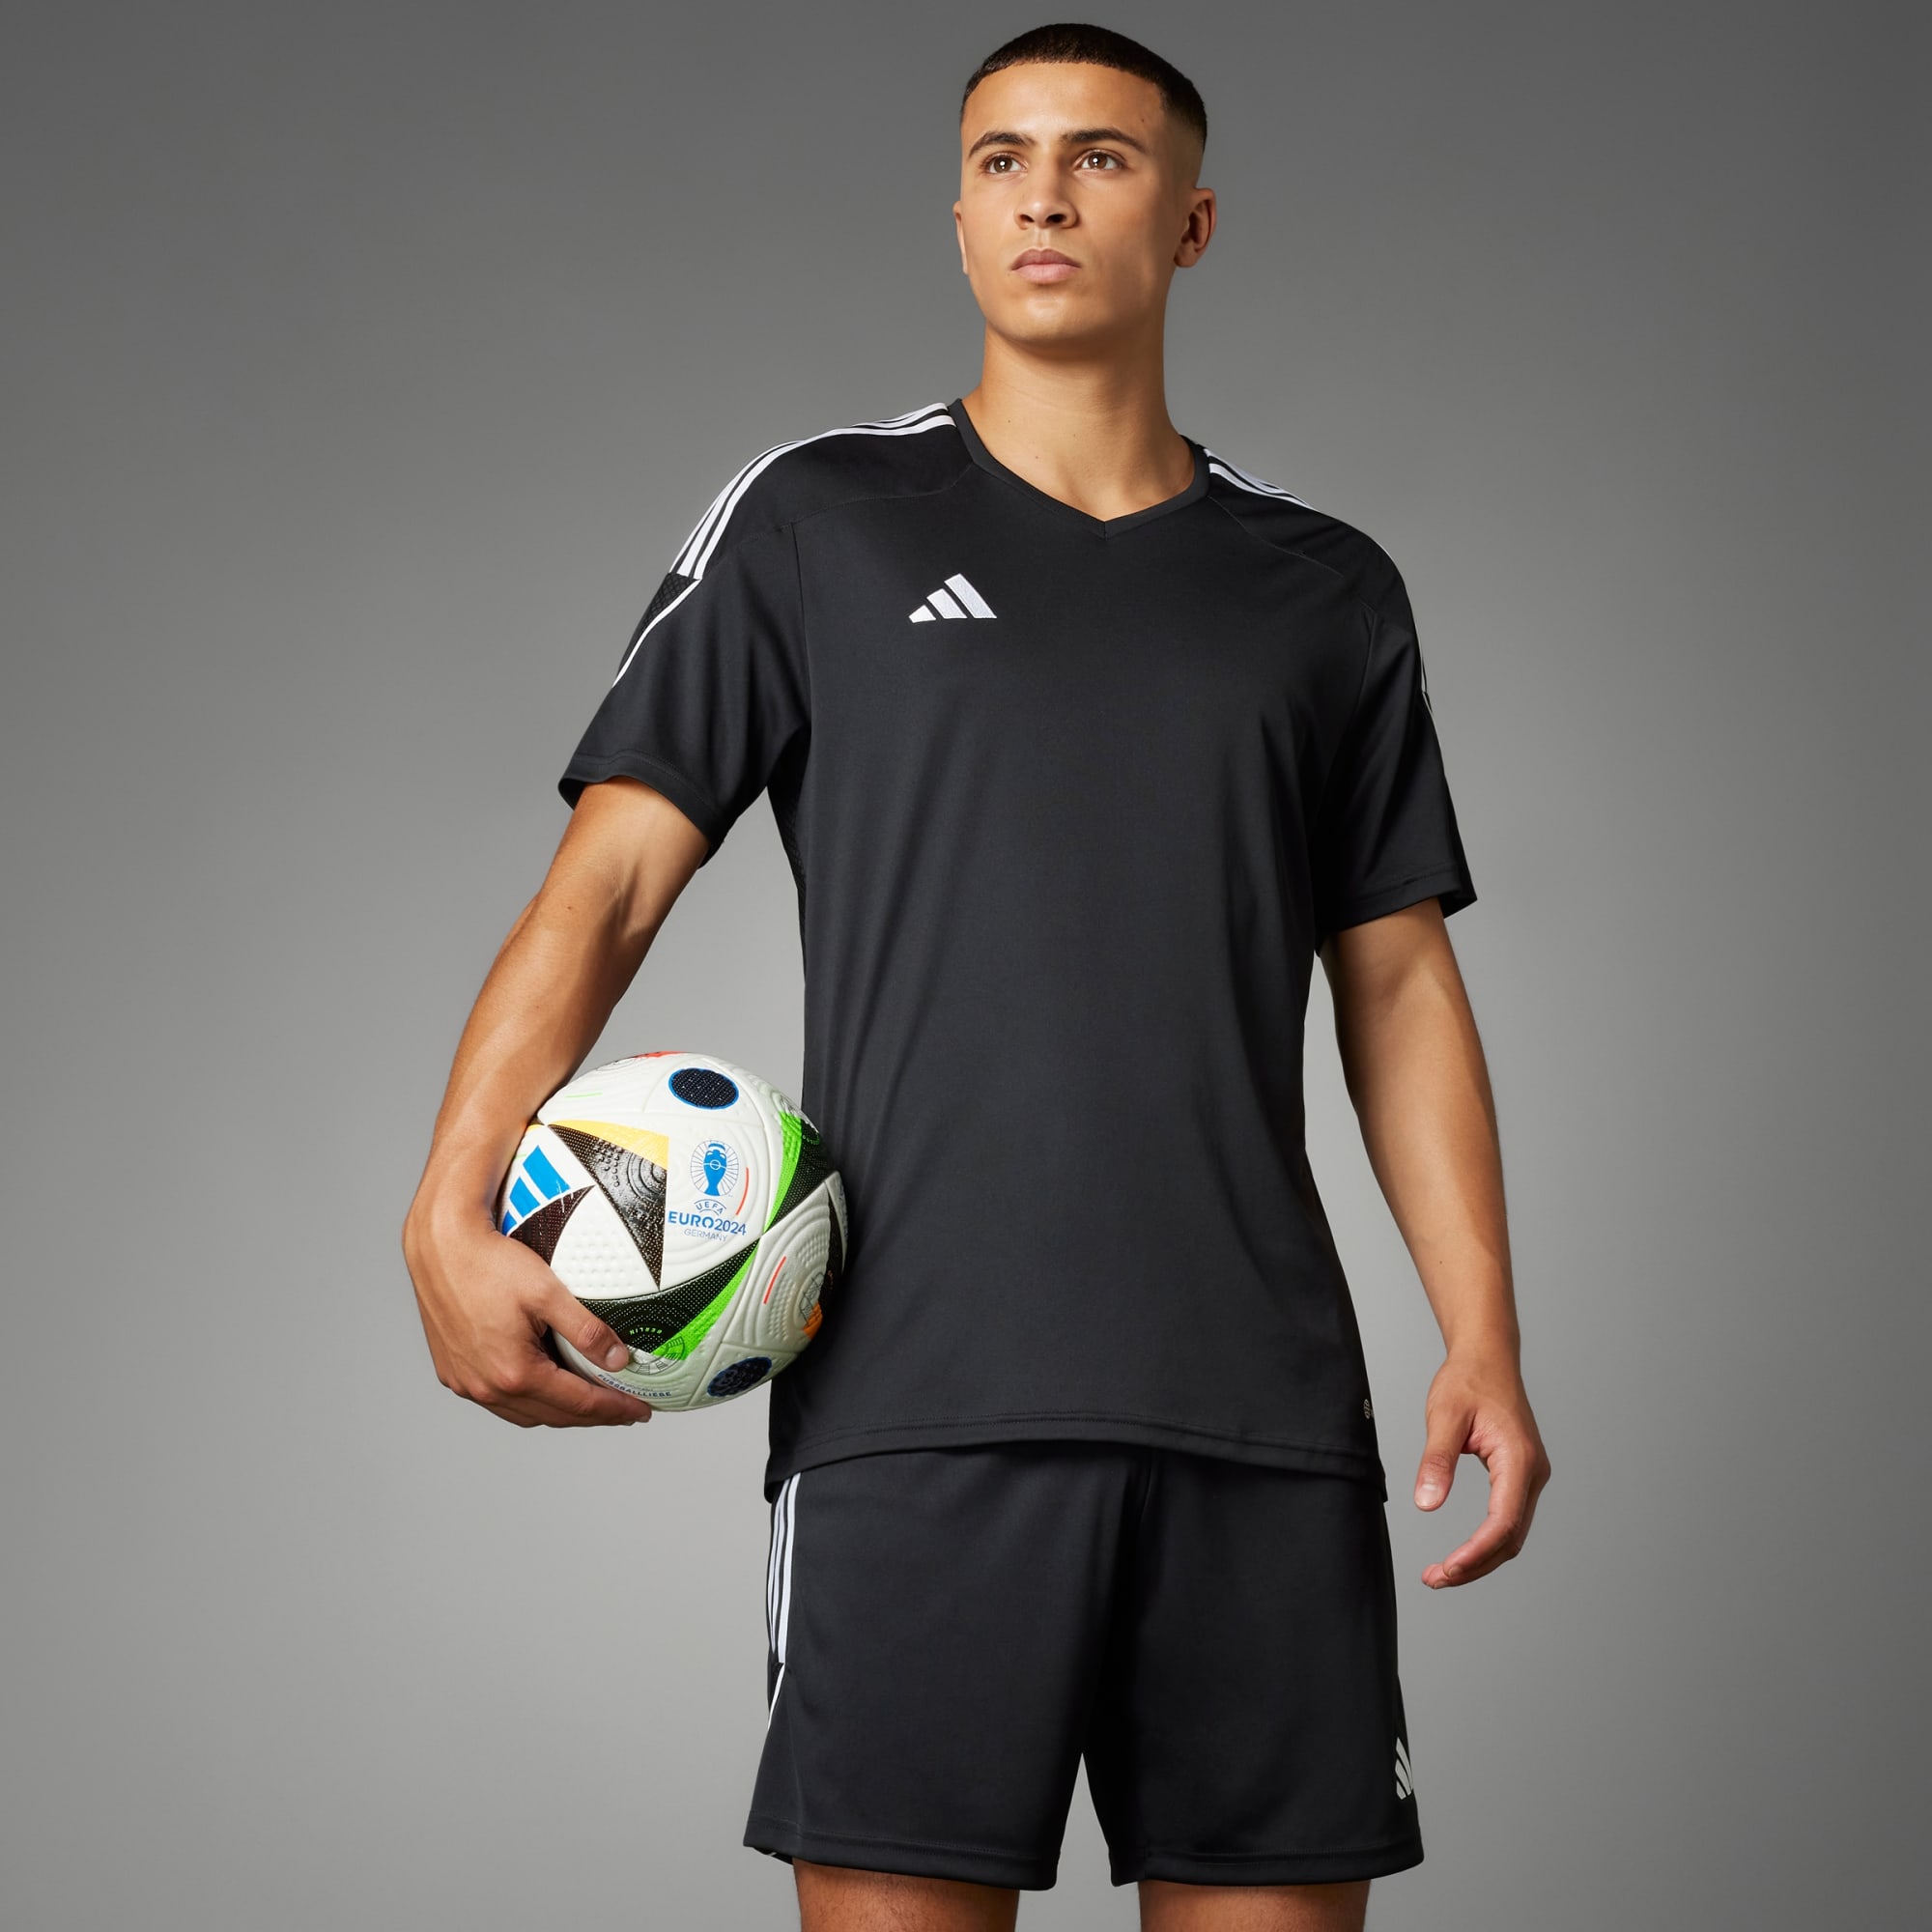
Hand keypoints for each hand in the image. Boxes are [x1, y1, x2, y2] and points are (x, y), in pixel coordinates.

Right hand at [403, 1206, 652, 1427]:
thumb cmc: (491, 1263)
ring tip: (589, 1403)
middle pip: (552, 1416)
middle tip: (623, 1411)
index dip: (614, 1410)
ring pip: (523, 1413)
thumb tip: (619, 1361)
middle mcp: (486, 1387)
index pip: (578, 1404)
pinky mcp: (453, 1372)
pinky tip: (544, 1386)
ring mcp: (466, 1383)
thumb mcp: (548, 1292)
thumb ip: (586, 1331)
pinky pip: (498, 1400)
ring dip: (559, 1412)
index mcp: (513, 1373)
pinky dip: (528, 1400)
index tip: (640, 1412)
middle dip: (592, 1417)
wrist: (441, 1246)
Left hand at [1413, 1345, 1549, 1586]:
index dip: (1476, 1552)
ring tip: (1442, 1573)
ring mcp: (1530, 1476)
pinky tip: (1462, 1552)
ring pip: (1511, 1534)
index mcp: (1518, 1459)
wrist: (1487, 1357)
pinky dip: (1486, 1542)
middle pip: (1510, 1538)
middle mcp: (1533, 1473)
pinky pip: (1508, 1519)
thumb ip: (1436, 1460)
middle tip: (1434, 1579)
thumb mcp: (1443, 1416)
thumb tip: (1426, 1504)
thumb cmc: (1467, 1381)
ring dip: (1481, 1558)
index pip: (1503, 1521)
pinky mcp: (1521, 1477)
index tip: (1447, 1570)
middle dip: (1475, 1565)